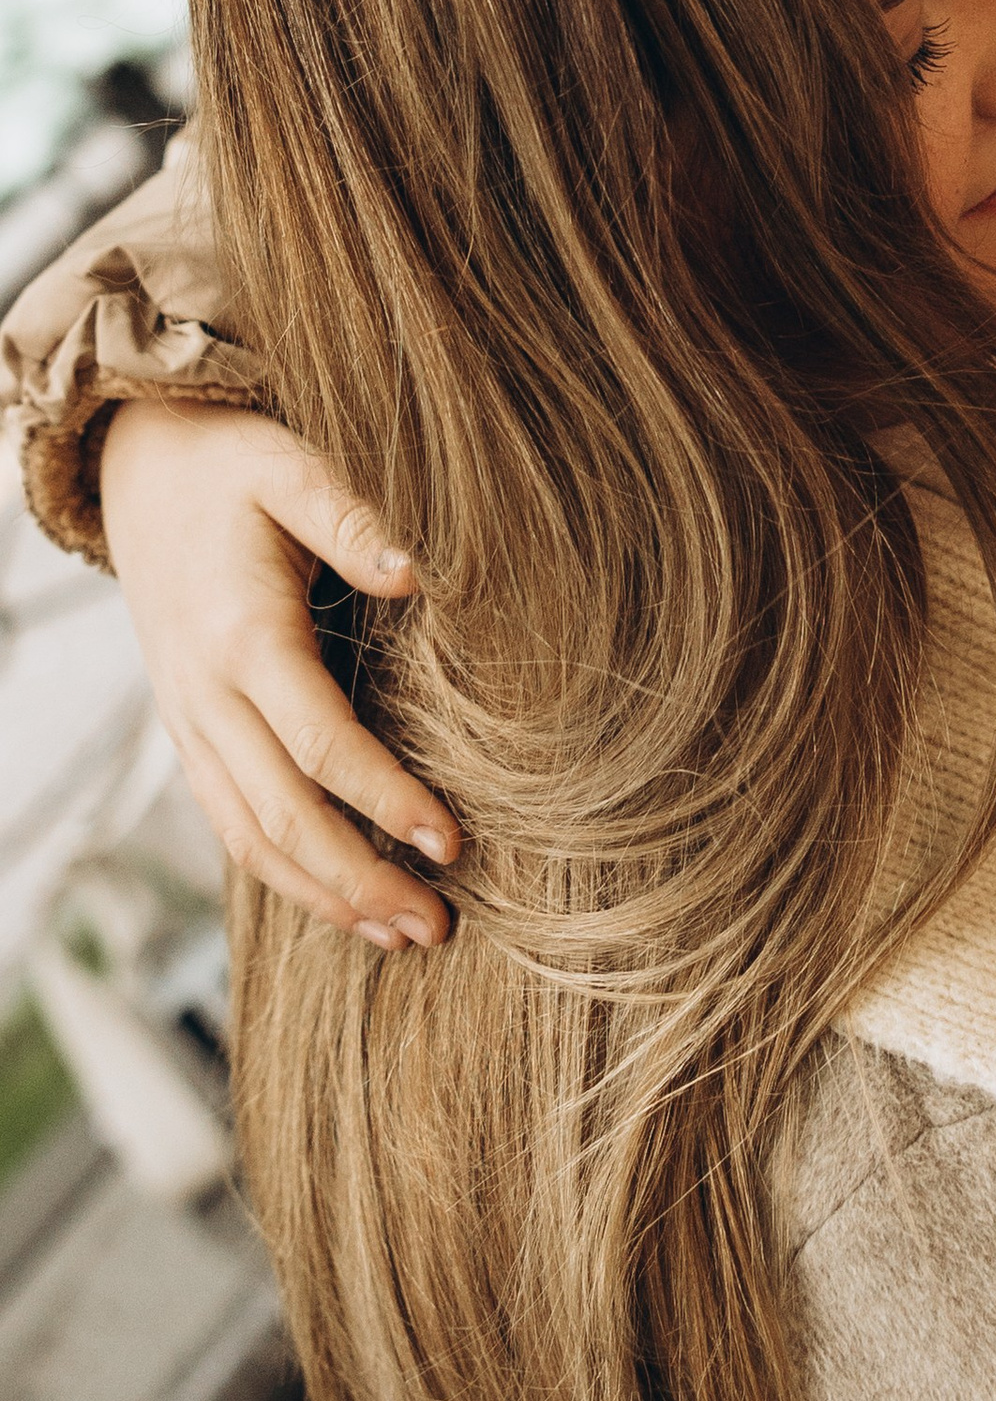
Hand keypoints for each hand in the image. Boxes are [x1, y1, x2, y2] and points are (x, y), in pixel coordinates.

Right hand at [98, 400, 457, 947]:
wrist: (139, 467)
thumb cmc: (231, 463)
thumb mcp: (290, 465)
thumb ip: (352, 517)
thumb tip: (420, 572)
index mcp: (241, 636)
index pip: (319, 745)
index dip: (385, 801)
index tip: (451, 843)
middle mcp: (205, 695)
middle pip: (282, 816)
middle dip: (361, 881)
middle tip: (439, 928)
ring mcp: (189, 721)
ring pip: (248, 837)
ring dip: (323, 895)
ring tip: (400, 936)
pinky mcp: (189, 732)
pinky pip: (230, 821)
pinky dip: (283, 873)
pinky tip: (340, 901)